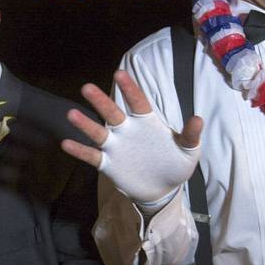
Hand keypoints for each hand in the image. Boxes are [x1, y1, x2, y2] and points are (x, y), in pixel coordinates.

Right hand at [61, 70, 203, 203]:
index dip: (129, 89)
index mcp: (146, 122)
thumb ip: (190, 135)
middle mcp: (127, 130)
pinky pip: (92, 156)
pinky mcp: (108, 164)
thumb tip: (198, 119)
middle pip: (112, 113)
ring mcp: (116, 146)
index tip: (120, 74)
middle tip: (86, 87)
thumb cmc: (176, 164)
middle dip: (100, 101)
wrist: (163, 190)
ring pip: (98, 133)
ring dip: (85, 124)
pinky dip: (80, 151)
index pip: (137, 101)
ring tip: (71, 114)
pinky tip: (66, 144)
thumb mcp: (188, 151)